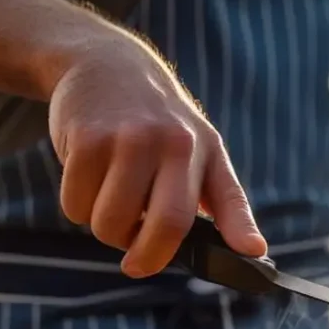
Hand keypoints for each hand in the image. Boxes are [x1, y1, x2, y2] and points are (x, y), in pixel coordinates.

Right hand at [47, 32, 265, 276]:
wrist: (105, 64)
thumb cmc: (158, 123)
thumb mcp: (200, 148)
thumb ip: (221, 200)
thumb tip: (253, 249)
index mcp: (206, 150)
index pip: (229, 197)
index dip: (240, 228)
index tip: (252, 253)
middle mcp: (173, 143)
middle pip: (167, 224)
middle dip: (148, 258)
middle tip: (136, 264)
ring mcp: (128, 139)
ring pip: (111, 223)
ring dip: (105, 229)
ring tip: (111, 204)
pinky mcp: (85, 139)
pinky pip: (75, 204)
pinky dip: (77, 206)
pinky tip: (87, 179)